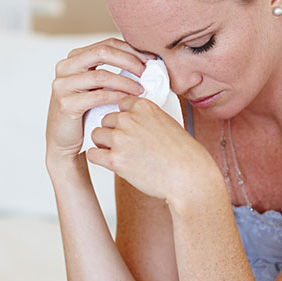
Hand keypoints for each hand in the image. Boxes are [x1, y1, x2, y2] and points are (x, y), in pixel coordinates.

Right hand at [46, 38, 149, 167]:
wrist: (66, 141)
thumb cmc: (87, 112)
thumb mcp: (100, 87)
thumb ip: (115, 72)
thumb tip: (147, 62)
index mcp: (74, 58)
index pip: (107, 44)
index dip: (131, 50)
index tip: (150, 59)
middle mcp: (65, 67)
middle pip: (102, 53)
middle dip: (129, 60)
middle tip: (147, 71)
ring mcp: (63, 85)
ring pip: (101, 75)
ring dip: (126, 81)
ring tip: (142, 89)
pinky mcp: (66, 104)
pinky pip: (98, 96)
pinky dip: (117, 96)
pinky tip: (130, 100)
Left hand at [86, 97, 218, 204]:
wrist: (188, 176)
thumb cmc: (183, 153)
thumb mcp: (167, 123)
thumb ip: (147, 118)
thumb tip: (131, 119)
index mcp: (144, 107)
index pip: (120, 104)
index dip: (124, 117)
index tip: (130, 127)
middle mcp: (130, 119)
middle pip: (106, 120)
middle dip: (113, 131)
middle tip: (127, 145)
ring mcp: (121, 139)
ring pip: (97, 135)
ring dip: (105, 144)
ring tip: (121, 154)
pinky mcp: (115, 160)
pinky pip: (93, 154)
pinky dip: (99, 158)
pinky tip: (112, 162)